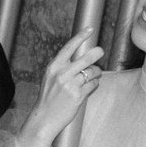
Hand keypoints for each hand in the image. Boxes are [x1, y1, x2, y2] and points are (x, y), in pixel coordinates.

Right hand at [23, 32, 102, 146]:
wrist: (45, 117)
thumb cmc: (49, 96)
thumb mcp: (51, 77)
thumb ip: (63, 66)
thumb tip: (83, 56)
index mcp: (54, 66)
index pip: (69, 47)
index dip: (81, 37)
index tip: (90, 29)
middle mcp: (62, 74)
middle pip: (86, 58)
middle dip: (96, 53)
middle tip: (100, 51)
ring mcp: (70, 85)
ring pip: (92, 72)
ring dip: (95, 74)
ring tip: (91, 78)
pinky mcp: (78, 96)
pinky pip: (93, 85)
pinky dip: (94, 85)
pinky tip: (88, 88)